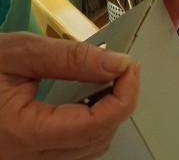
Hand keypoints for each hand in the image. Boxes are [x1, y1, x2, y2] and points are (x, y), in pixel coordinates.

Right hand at [0, 32, 139, 159]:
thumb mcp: (20, 53)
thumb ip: (71, 59)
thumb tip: (119, 63)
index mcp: (20, 134)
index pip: (93, 126)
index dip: (125, 96)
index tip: (133, 66)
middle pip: (95, 142)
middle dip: (119, 104)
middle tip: (122, 69)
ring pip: (86, 152)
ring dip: (105, 118)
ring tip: (104, 81)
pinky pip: (69, 154)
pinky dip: (86, 128)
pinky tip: (84, 101)